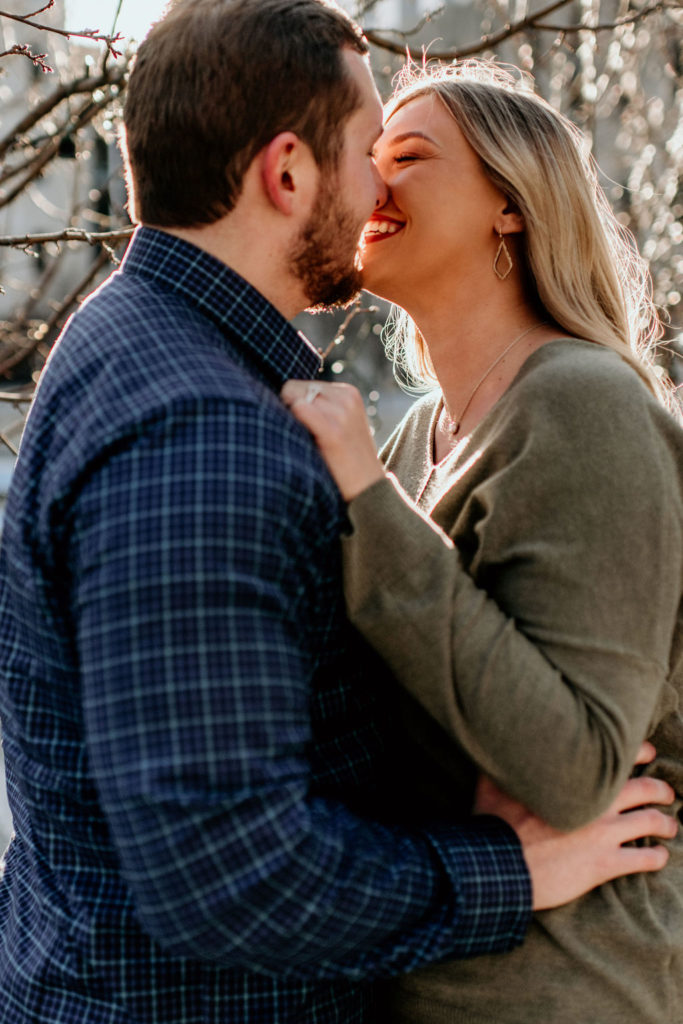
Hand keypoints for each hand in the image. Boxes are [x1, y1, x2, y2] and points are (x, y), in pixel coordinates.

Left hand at [281, 380, 385, 500]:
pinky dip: (292, 422)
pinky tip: (300, 441)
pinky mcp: (334, 432)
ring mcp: (341, 413)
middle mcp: (346, 398)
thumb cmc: (346, 457)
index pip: (302, 383)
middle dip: (288, 408)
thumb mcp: (342, 422)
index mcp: (348, 392)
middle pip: (294, 387)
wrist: (367, 486)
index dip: (292, 403)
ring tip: (303, 440)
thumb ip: (321, 406)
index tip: (299, 425)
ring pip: (294, 397)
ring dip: (289, 418)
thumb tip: (282, 394)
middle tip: (298, 433)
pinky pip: (299, 410)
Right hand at [475, 744, 676, 910]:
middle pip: (645, 789)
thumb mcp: (493, 782)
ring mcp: (603, 833)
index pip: (619, 756)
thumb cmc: (494, 822)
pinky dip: (657, 857)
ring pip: (652, 822)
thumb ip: (501, 761)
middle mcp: (596, 801)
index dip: (640, 752)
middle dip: (661, 790)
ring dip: (666, 824)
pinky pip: (644, 859)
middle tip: (666, 793)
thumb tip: (492, 739)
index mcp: (576, 778)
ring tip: (669, 826)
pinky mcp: (604, 864)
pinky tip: (658, 857)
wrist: (500, 865)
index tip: (648, 753)